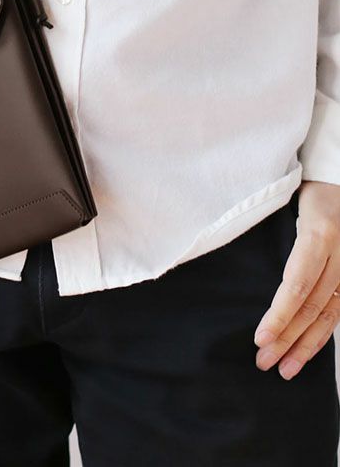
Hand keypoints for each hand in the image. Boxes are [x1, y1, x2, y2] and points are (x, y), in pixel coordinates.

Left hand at [253, 180, 339, 378]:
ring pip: (330, 313)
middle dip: (288, 337)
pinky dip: (321, 332)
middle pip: (313, 304)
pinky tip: (305, 351)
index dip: (280, 314)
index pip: (298, 283)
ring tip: (284, 369)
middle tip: (263, 362)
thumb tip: (229, 257)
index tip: (260, 337)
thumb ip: (267, 228)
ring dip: (306, 344)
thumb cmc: (303, 189)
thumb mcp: (284, 200)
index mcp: (319, 232)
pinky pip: (339, 308)